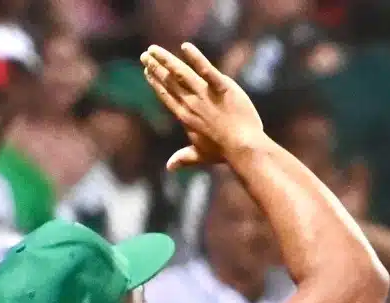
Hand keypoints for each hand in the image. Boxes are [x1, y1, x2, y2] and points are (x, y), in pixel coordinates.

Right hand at [140, 42, 264, 170]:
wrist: (244, 149)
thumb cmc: (225, 153)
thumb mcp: (201, 155)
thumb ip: (184, 158)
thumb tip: (169, 167)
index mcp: (185, 117)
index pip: (166, 96)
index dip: (155, 83)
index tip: (147, 72)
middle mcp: (191, 104)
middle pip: (169, 82)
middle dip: (155, 67)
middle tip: (145, 55)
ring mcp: (205, 95)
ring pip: (181, 73)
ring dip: (166, 59)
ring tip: (154, 49)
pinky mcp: (222, 88)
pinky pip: (207, 70)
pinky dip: (196, 58)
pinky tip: (186, 47)